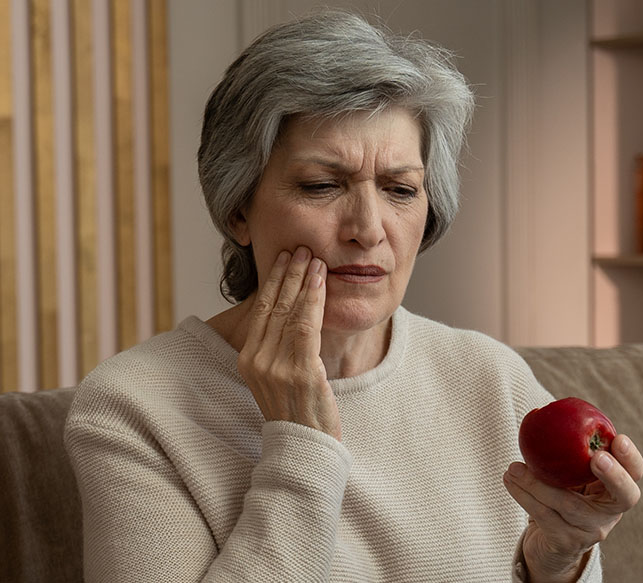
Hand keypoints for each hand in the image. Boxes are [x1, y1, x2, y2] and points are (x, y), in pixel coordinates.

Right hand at [237, 246, 341, 438]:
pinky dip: (314, 301)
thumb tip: (290, 312)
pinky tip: (321, 282)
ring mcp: (276, 368)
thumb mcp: (280, 378)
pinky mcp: (299, 372)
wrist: (306, 448)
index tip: (284, 259)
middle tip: (300, 248)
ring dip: (303, 281)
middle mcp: (256, 362)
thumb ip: (280, 348)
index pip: (260, 311)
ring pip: (289, 312)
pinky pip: (306, 327)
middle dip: (288, 274)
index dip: (273, 282)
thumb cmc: (300, 412)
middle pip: (272, 306)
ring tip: (314, 258)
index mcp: (247, 361)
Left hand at [503, 434, 642, 582]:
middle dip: (613, 475)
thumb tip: (539, 412)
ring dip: (537, 483)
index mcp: (616, 488)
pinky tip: (510, 479)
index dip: (631, 457)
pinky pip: (544, 516)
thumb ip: (568, 450)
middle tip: (597, 458)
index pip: (635, 472)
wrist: (549, 543)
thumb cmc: (561, 494)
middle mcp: (610, 512)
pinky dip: (523, 495)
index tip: (618, 438)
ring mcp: (591, 530)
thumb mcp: (570, 473)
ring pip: (568, 504)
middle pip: (624, 496)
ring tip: (514, 467)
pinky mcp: (566, 542)